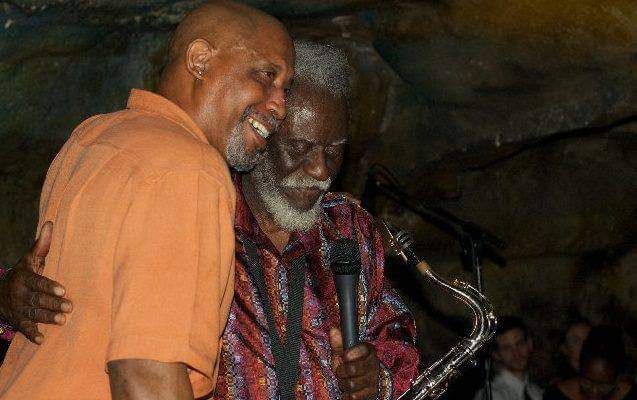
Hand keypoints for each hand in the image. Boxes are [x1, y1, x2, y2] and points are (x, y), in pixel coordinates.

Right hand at [0, 221, 71, 343]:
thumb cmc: (23, 273)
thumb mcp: (30, 259)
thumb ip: (42, 244)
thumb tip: (50, 222)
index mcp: (23, 277)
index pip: (37, 282)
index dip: (49, 286)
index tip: (63, 289)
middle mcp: (19, 294)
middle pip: (37, 299)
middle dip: (53, 303)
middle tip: (69, 307)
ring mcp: (18, 308)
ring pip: (33, 313)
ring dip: (47, 318)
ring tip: (63, 321)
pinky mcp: (17, 321)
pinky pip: (24, 328)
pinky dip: (32, 334)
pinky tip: (42, 339)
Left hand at [330, 327, 380, 399]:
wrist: (361, 384)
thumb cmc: (351, 365)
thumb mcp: (343, 353)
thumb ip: (338, 343)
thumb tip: (333, 330)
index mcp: (368, 351)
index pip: (362, 349)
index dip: (351, 353)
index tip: (345, 356)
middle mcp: (373, 365)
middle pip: (353, 369)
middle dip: (341, 371)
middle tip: (341, 371)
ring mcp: (374, 380)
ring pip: (352, 384)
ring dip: (343, 384)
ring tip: (344, 381)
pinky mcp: (372, 394)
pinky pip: (354, 397)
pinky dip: (347, 395)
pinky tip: (348, 391)